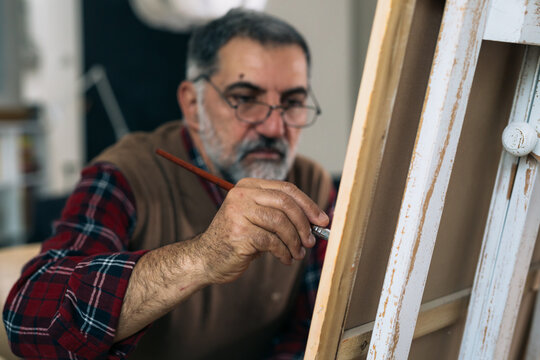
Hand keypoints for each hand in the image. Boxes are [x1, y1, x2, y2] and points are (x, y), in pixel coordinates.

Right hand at [197, 178, 328, 283]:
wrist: (206, 259)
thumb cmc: (238, 240)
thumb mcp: (258, 220)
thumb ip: (282, 215)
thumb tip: (317, 221)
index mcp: (248, 186)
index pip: (286, 189)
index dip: (308, 204)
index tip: (322, 220)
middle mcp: (242, 195)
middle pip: (285, 203)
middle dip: (304, 224)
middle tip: (312, 241)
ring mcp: (238, 212)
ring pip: (281, 223)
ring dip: (295, 241)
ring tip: (298, 253)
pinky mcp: (239, 233)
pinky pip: (272, 241)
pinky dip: (284, 252)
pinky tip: (285, 259)